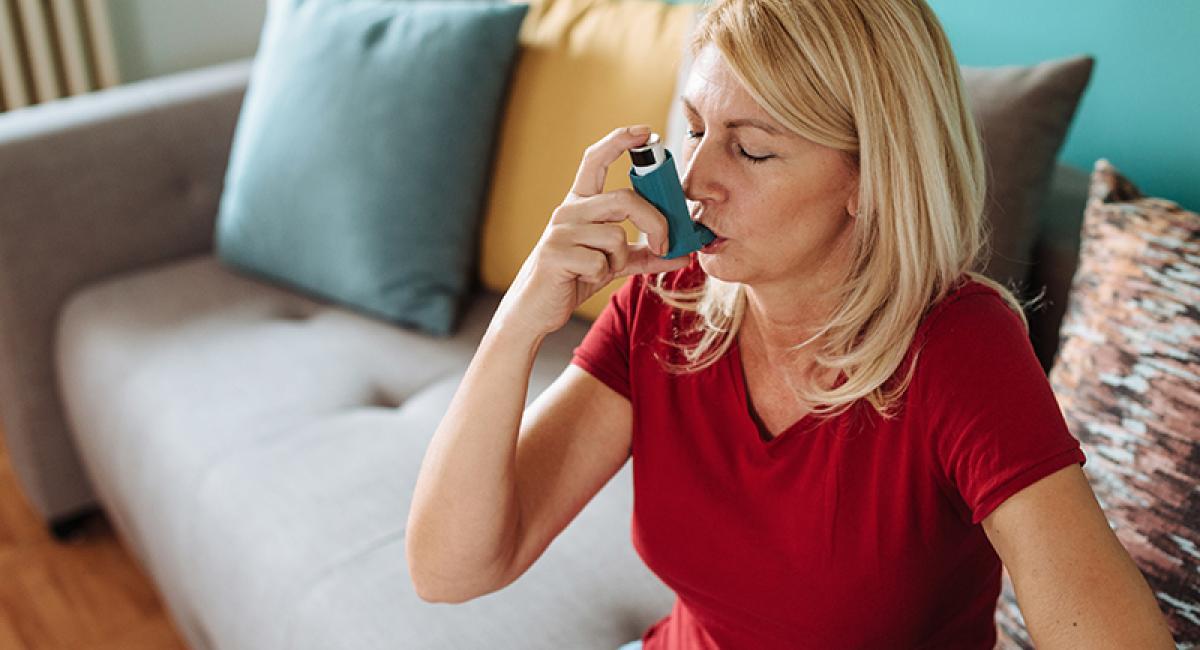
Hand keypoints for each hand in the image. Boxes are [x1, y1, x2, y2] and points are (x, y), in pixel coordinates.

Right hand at [495, 125, 690, 337]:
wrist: (535, 309)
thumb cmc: (573, 279)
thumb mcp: (611, 263)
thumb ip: (644, 254)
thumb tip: (683, 254)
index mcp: (580, 204)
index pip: (595, 160)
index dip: (619, 141)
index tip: (645, 132)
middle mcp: (568, 210)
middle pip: (624, 199)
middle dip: (654, 222)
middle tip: (666, 244)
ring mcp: (559, 231)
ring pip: (615, 236)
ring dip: (619, 260)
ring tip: (601, 270)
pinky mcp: (555, 255)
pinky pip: (600, 263)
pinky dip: (601, 276)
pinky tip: (582, 279)